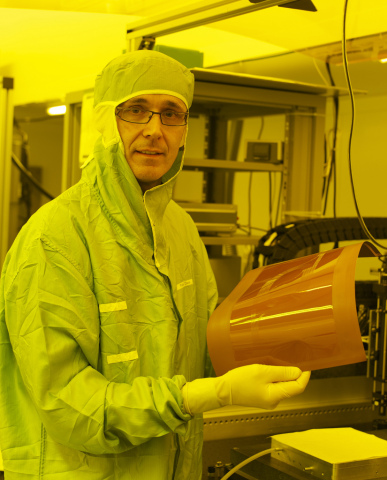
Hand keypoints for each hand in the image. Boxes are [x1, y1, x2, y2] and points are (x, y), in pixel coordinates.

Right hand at [181, 364, 309, 414]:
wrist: (222, 390)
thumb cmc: (241, 380)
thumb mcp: (262, 372)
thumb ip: (282, 373)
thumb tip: (298, 372)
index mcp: (276, 396)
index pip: (298, 387)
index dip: (305, 375)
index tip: (307, 363)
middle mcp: (274, 401)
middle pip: (291, 387)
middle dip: (294, 374)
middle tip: (293, 358)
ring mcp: (267, 400)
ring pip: (282, 387)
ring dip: (284, 375)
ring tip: (280, 362)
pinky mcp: (261, 397)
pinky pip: (274, 387)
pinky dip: (276, 378)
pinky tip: (270, 369)